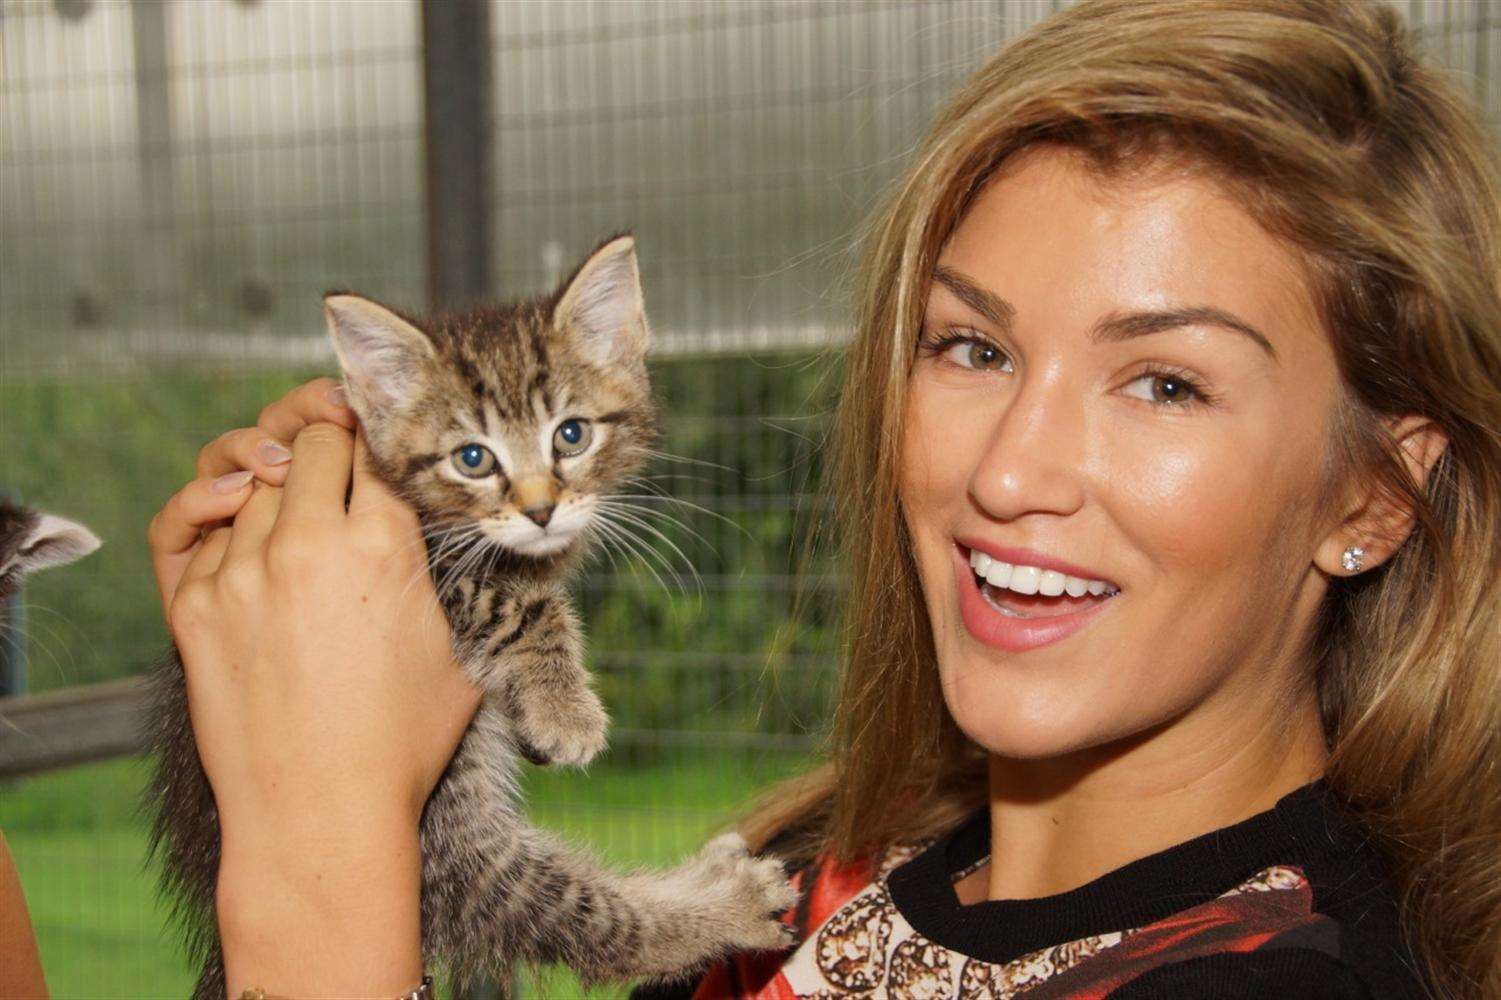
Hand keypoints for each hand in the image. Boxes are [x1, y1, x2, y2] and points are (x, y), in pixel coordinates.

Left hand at [147, 386, 480, 994]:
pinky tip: (245, 534)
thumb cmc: (401, 743)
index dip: (386, 440)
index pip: (377, 446)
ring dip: (278, 482)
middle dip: (330, 442)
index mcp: (384, 546)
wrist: (318, 815)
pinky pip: (196, 526)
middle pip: (311, 440)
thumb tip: (459, 539)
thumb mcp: (461, 649)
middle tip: (341, 454)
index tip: (386, 444)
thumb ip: (451, 577)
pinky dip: (222, 520)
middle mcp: (308, 543)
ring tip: (297, 503)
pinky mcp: (192, 604)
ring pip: (253, 478)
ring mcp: (241, 570)